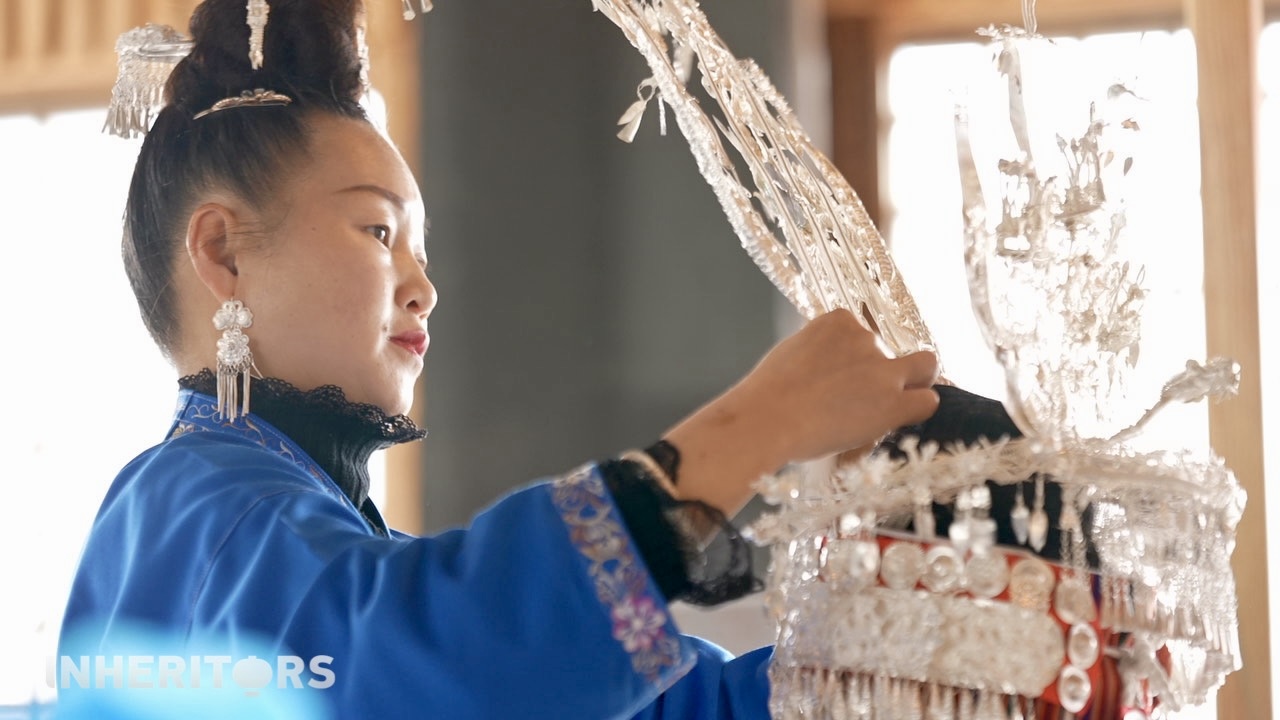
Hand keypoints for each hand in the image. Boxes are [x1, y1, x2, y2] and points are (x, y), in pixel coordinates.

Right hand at [664, 309, 938, 515]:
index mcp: (839, 320)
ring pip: (923, 369)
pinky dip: (917, 409)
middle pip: (893, 351)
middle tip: (866, 396)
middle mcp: (866, 337)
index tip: (841, 380)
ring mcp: (883, 369)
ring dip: (907, 387)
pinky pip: (927, 401)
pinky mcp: (893, 403)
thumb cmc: (767, 395)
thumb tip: (832, 369)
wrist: (765, 420)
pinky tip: (897, 420)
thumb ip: (820, 352)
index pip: (865, 333)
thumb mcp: (792, 353)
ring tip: (877, 412)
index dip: (858, 359)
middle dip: (885, 370)